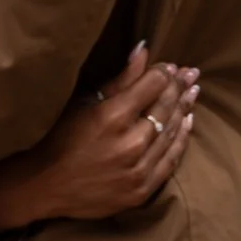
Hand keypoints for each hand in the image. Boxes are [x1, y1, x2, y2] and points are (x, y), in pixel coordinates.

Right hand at [0, 44, 198, 239]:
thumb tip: (143, 50)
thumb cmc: (60, 138)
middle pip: (165, 107)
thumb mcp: (85, 102)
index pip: (151, 86)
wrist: (46, 185)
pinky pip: (171, 160)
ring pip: (171, 132)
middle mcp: (129, 143)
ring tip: (193, 92)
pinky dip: (181, 139)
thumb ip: (119, 79)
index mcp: (112, 116)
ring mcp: (138, 169)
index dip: (164, 73)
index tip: (170, 66)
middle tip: (191, 73)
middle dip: (179, 86)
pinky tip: (187, 122)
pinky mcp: (142, 190)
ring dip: (185, 109)